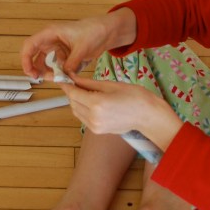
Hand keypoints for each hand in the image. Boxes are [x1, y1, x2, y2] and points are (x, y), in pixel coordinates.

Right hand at [20, 10, 136, 80]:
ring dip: (50, 72)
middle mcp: (51, 40)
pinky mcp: (64, 55)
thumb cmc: (94, 31)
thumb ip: (71, 63)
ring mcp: (57, 48)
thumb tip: (63, 75)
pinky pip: (57, 66)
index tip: (30, 73)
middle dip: (37, 69)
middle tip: (42, 80)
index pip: (30, 45)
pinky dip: (60, 72)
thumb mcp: (82, 48)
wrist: (107, 31)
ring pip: (46, 63)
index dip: (26, 59)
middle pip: (35, 56)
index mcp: (50, 33)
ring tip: (59, 79)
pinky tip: (68, 75)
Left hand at [61, 76, 181, 150]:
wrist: (148, 116)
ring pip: (76, 111)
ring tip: (86, 91)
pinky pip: (83, 118)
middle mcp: (93, 117)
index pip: (73, 93)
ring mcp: (95, 126)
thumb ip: (88, 83)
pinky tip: (92, 102)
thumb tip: (73, 78)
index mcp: (97, 103)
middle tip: (75, 82)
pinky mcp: (97, 131)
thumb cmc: (134, 96)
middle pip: (72, 103)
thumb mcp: (110, 84)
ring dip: (76, 101)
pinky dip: (82, 109)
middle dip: (72, 92)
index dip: (65, 85)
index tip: (61, 77)